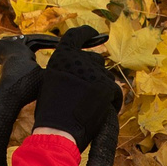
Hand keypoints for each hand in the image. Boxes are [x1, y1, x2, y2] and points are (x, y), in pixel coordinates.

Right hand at [34, 27, 121, 148]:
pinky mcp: (107, 88)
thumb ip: (67, 73)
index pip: (76, 36)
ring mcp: (95, 72)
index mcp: (61, 56)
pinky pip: (116, 93)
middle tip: (87, 94)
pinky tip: (102, 113)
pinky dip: (112, 102)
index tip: (94, 33)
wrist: (57, 131)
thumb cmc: (50, 115)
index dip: (86, 33)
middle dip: (95, 74)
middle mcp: (79, 59)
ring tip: (89, 108)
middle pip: (96, 60)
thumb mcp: (52, 84)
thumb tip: (83, 73)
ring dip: (102, 90)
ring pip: (107, 77)